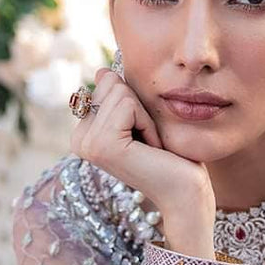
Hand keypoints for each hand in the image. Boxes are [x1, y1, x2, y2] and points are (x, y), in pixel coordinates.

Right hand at [72, 65, 216, 240]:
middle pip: (110, 83)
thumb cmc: (170, 158)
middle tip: (146, 142)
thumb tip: (102, 72)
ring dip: (145, 117)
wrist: (185, 193)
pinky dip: (148, 123)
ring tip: (149, 146)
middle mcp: (78, 140)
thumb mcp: (141, 120)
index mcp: (84, 133)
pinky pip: (129, 105)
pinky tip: (151, 149)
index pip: (106, 83)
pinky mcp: (103, 145)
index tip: (141, 137)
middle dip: (138, 108)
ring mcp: (88, 144)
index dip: (134, 104)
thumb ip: (119, 96)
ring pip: (120, 91)